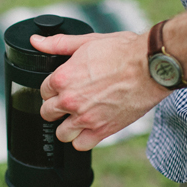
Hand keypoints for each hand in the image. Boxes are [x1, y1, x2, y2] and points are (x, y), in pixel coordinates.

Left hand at [31, 30, 169, 150]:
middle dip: (56, 108)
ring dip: (67, 126)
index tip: (63, 88)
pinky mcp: (103, 130)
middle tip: (70, 103)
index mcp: (63, 78)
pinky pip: (80, 145)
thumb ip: (58, 44)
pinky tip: (90, 129)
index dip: (53, 89)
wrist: (150, 66)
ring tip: (79, 118)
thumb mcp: (87, 41)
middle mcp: (70, 100)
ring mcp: (85, 118)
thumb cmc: (123, 52)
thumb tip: (36, 41)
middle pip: (48, 113)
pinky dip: (83, 140)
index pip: (43, 91)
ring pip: (61, 133)